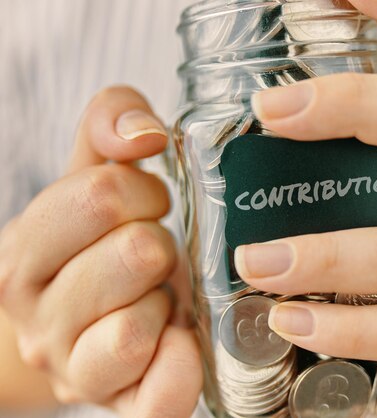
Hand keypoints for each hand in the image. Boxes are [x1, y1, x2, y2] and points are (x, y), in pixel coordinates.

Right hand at [0, 87, 201, 416]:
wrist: (81, 321)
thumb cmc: (94, 242)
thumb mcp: (91, 172)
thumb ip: (110, 121)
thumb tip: (144, 131)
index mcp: (22, 255)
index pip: (100, 197)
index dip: (143, 192)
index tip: (148, 204)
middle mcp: (39, 321)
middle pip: (134, 255)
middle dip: (160, 242)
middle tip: (153, 252)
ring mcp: (78, 371)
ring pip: (134, 329)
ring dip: (166, 299)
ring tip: (159, 295)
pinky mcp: (126, 406)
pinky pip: (159, 396)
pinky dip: (180, 366)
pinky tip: (182, 339)